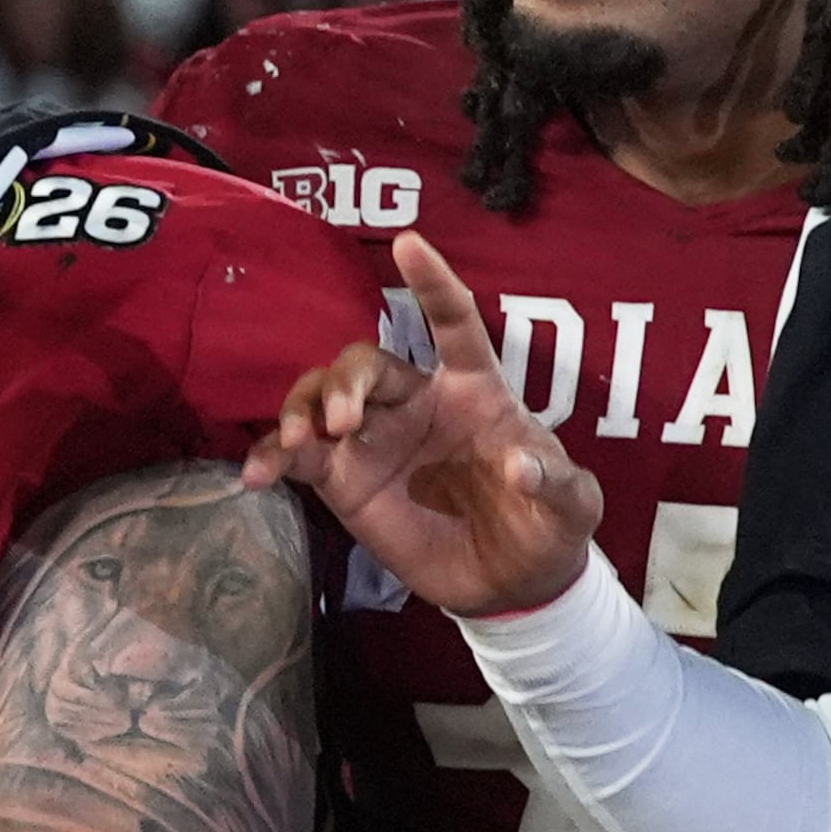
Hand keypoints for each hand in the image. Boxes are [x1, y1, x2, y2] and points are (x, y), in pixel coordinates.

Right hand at [242, 232, 600, 616]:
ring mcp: (371, 438)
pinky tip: (256, 475)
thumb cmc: (546, 528)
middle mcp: (413, 402)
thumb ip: (557, 484)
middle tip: (342, 423)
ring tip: (304, 444)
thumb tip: (520, 464)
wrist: (510, 586)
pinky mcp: (342, 478)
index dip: (433, 286)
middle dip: (344, 383)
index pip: (452, 325)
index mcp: (471, 391)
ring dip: (302, 409)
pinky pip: (295, 455)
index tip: (409, 244)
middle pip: (364, 363)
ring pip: (318, 395)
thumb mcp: (574, 509)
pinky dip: (270, 458)